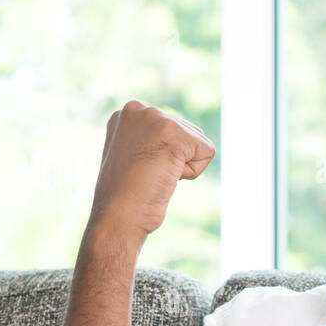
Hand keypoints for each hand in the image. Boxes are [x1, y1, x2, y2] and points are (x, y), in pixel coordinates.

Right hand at [88, 99, 215, 241]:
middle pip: (189, 133)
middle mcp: (139, 110)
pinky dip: (192, 173)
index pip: (172, 129)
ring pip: (199, 142)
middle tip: (149, 175)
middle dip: (176, 160)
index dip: (164, 156)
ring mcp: (156, 118)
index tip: (141, 169)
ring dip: (183, 166)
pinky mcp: (174, 132)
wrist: (118, 215)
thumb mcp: (133, 157)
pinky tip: (165, 176)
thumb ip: (149, 141)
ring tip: (155, 175)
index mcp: (128, 114)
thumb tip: (170, 142)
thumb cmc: (125, 196)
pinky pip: (207, 152)